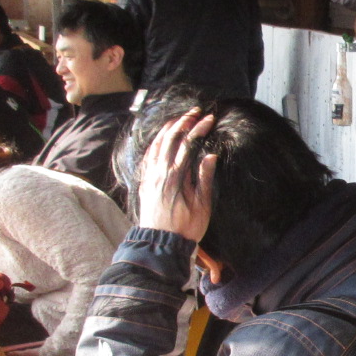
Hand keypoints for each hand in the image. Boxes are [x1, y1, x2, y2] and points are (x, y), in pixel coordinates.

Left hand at [135, 110, 216, 243]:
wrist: (160, 243)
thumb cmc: (185, 227)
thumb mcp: (202, 205)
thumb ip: (204, 179)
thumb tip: (210, 156)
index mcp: (177, 176)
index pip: (189, 143)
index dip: (199, 128)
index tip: (210, 119)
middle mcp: (161, 171)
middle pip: (171, 138)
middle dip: (184, 121)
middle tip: (195, 112)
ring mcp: (151, 175)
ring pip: (157, 143)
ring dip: (168, 128)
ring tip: (179, 118)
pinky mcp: (145, 181)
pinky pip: (148, 154)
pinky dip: (155, 142)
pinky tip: (161, 138)